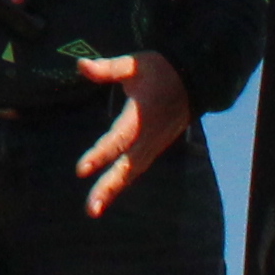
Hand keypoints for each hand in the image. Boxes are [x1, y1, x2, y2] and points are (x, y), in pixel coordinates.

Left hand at [75, 50, 194, 215]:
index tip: (81, 170)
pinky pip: (137, 169)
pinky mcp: (155, 148)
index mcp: (142, 116)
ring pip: (133, 172)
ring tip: (94, 209)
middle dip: (108, 187)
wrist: (193, 81)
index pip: (119, 138)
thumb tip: (80, 65)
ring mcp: (155, 145)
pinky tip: (107, 194)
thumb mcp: (134, 64)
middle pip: (127, 166)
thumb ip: (108, 69)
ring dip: (113, 190)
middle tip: (91, 209)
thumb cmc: (159, 71)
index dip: (100, 154)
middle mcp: (149, 136)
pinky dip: (123, 183)